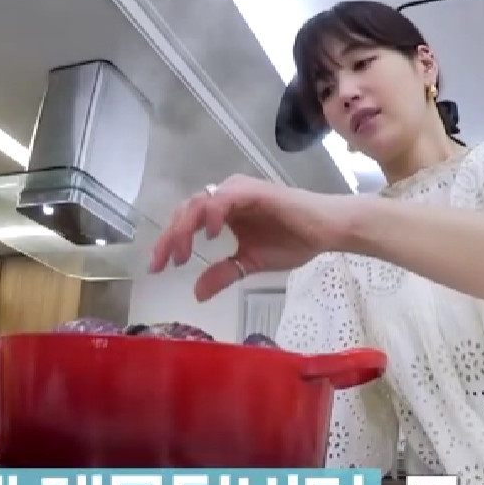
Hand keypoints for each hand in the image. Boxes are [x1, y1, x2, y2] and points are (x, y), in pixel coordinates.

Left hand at [149, 175, 349, 300]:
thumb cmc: (293, 241)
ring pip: (199, 202)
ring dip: (186, 227)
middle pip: (186, 211)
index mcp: (222, 211)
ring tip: (182, 254)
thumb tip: (196, 294)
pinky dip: (213, 213)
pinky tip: (210, 234)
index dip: (169, 243)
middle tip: (163, 264)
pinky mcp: (254, 191)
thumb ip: (223, 273)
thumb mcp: (249, 264)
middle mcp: (226, 196)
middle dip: (171, 237)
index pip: (187, 222)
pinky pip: (225, 197)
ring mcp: (239, 191)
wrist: (326, 232)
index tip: (158, 268)